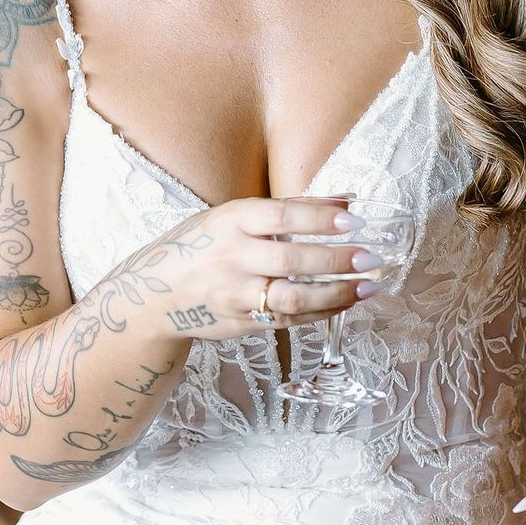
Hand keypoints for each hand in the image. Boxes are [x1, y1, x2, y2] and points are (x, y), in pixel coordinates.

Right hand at [131, 197, 372, 343]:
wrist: (154, 294)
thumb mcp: (235, 216)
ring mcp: (235, 295)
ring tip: (370, 286)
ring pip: (291, 298)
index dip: (318, 219)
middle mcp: (232, 258)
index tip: (354, 222)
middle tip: (371, 257)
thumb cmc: (204, 245)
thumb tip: (347, 201)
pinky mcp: (241, 323)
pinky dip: (321, 312)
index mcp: (230, 221)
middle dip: (335, 261)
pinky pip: (287, 320)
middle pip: (290, 261)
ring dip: (336, 294)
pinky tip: (347, 303)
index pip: (280, 216)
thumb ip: (291, 208)